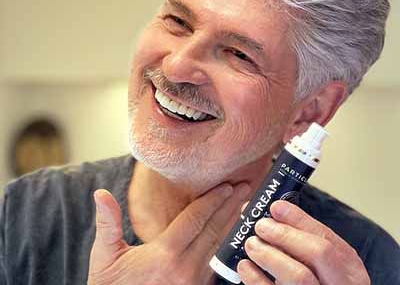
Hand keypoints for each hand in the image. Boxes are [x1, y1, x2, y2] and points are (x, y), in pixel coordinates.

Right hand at [87, 182, 249, 284]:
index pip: (195, 219)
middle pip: (213, 229)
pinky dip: (224, 243)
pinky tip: (230, 232)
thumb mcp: (105, 256)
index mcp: (165, 254)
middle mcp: (185, 268)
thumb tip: (100, 194)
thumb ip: (108, 222)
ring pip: (218, 245)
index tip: (227, 184)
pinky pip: (215, 262)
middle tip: (246, 186)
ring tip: (244, 204)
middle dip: (230, 205)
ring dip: (232, 223)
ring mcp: (194, 282)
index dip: (213, 199)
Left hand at [237, 201, 370, 284]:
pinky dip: (256, 279)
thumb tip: (267, 210)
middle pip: (318, 253)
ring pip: (299, 277)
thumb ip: (301, 235)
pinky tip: (245, 266)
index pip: (326, 238)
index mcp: (349, 269)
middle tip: (260, 226)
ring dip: (269, 255)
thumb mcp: (323, 260)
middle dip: (285, 234)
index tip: (275, 206)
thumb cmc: (319, 280)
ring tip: (251, 244)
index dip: (298, 219)